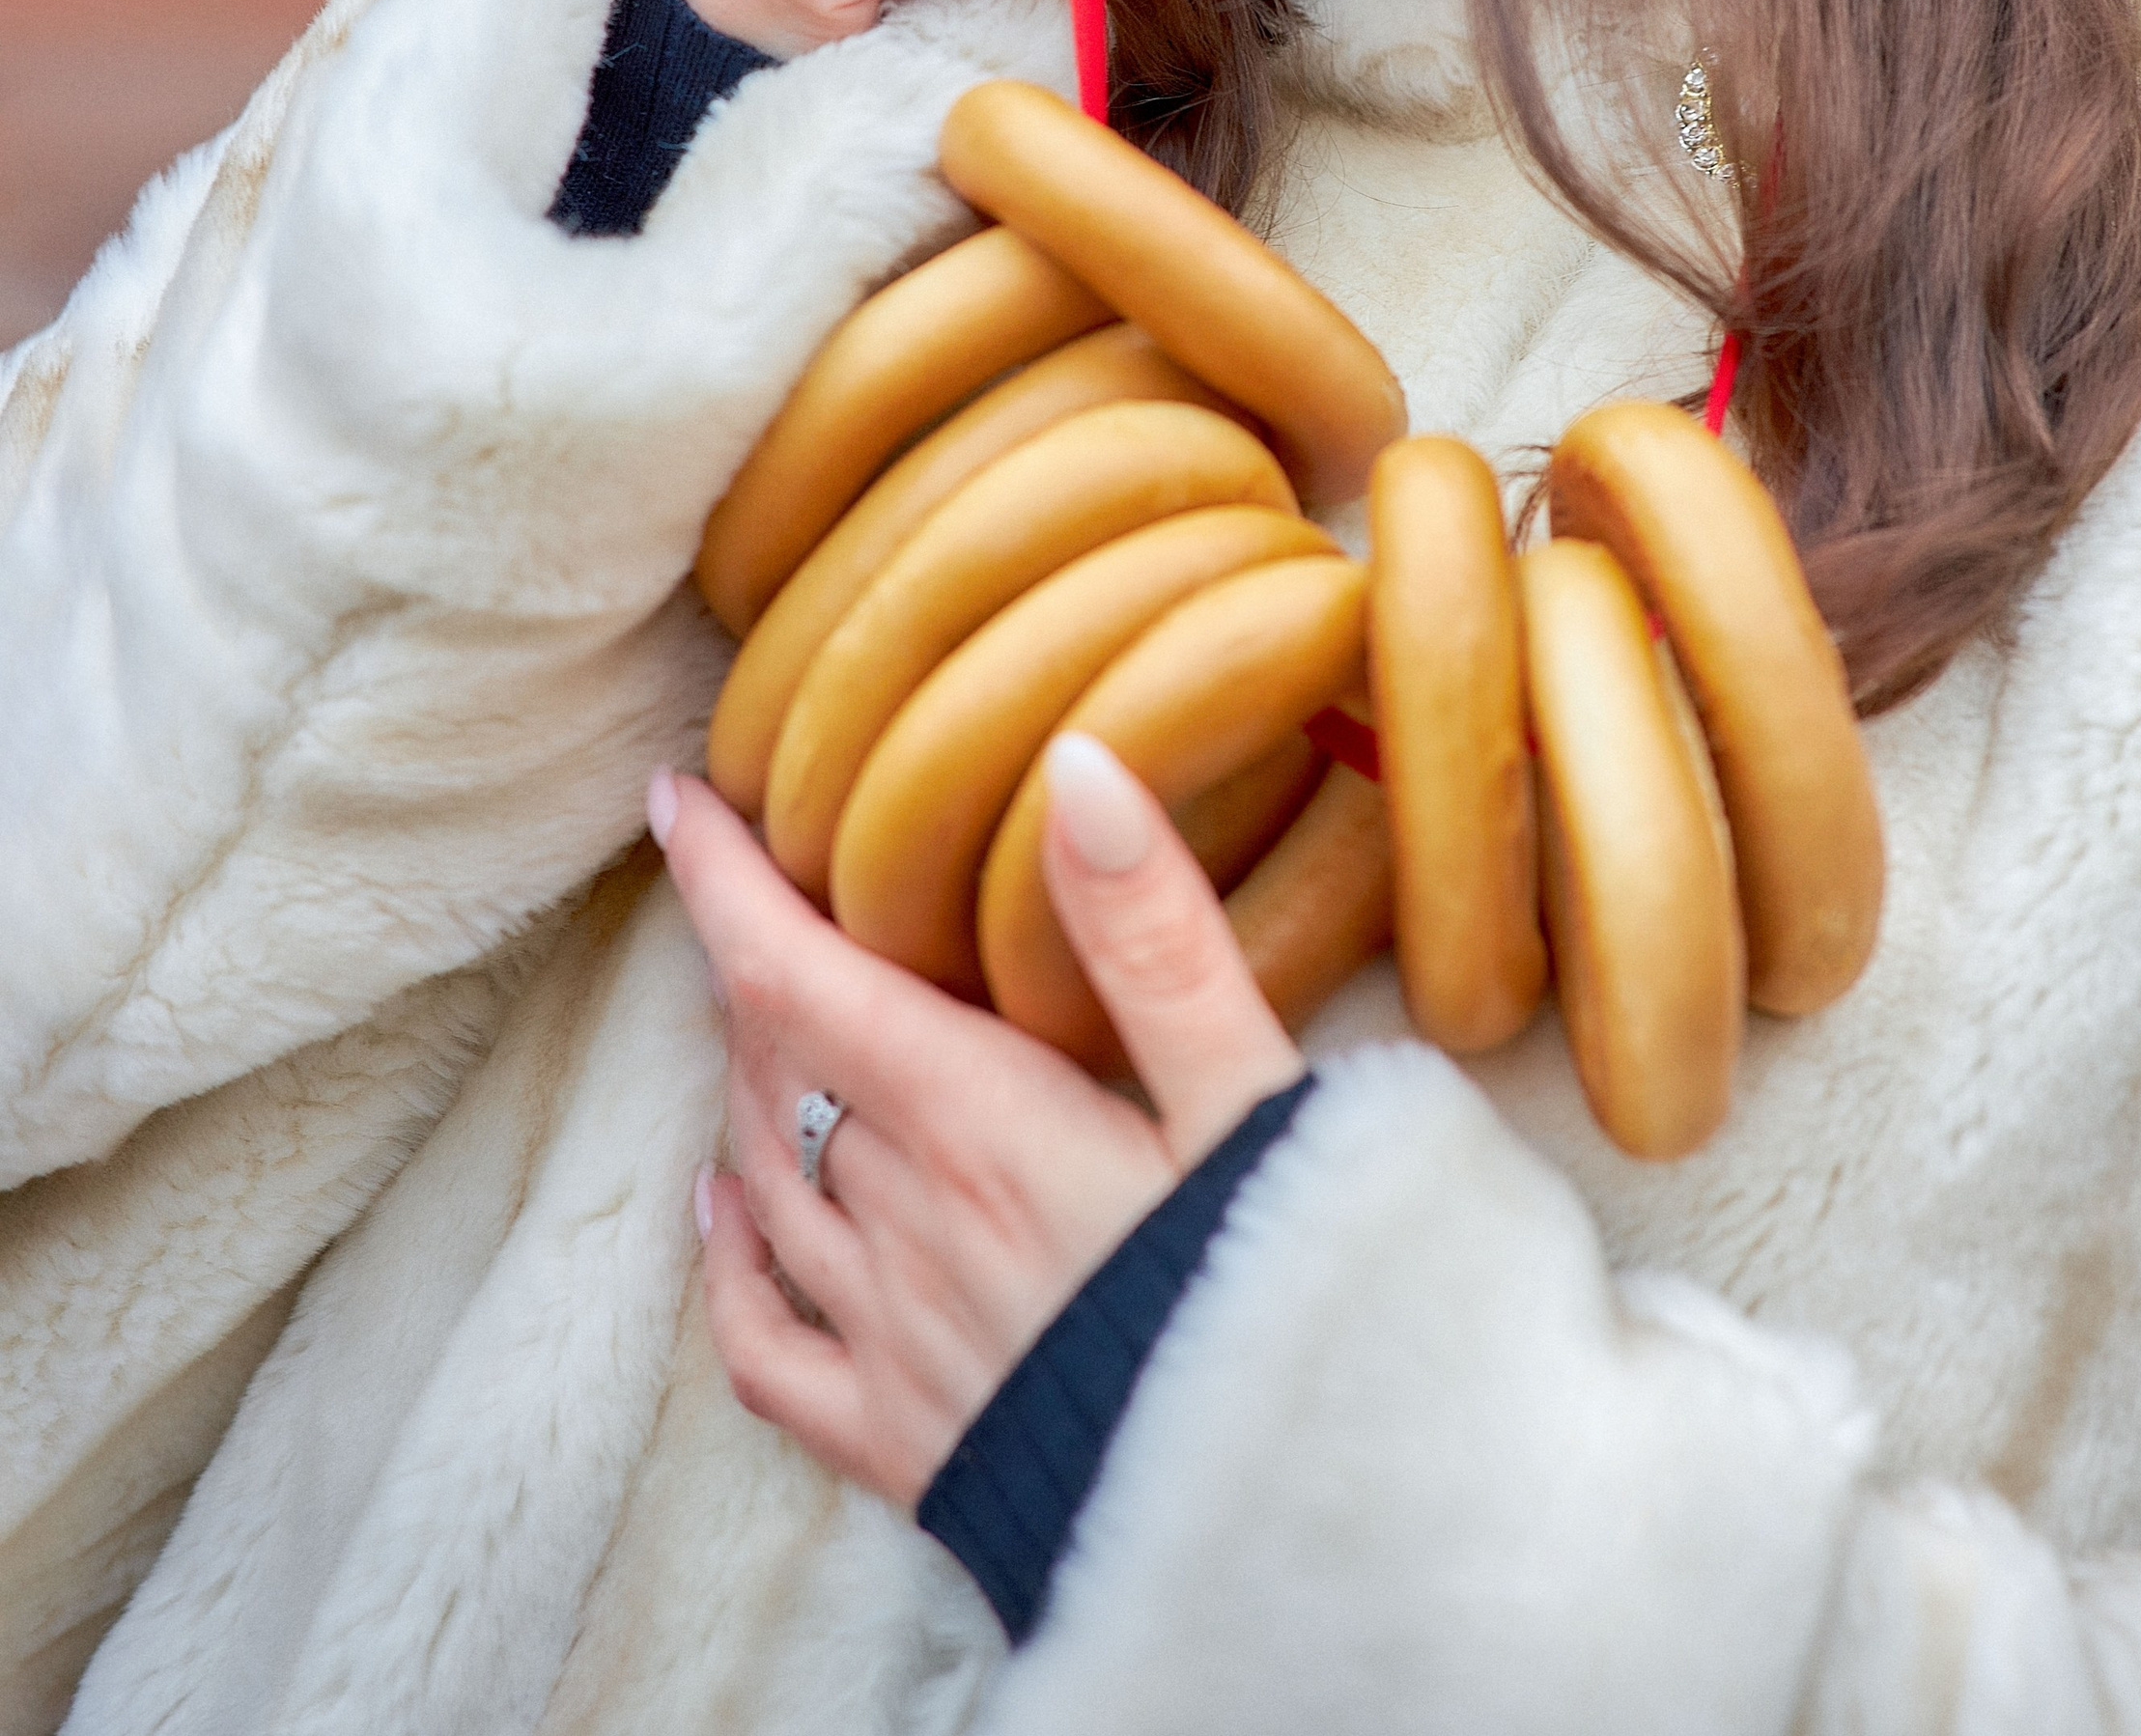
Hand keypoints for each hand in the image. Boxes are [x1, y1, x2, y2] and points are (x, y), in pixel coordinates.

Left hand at [653, 736, 1304, 1506]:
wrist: (1300, 1538)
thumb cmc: (1291, 1302)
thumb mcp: (1252, 1097)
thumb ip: (1155, 931)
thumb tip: (1072, 762)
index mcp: (977, 1124)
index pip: (793, 977)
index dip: (722, 881)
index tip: (680, 798)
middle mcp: (905, 1223)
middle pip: (776, 1062)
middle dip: (756, 962)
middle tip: (770, 886)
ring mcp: (892, 1341)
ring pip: (767, 1172)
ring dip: (750, 1081)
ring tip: (766, 1012)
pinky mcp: (905, 1444)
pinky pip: (765, 1342)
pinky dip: (731, 1259)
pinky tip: (725, 1210)